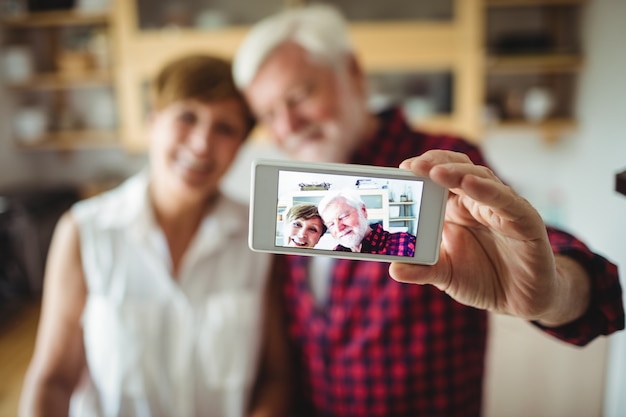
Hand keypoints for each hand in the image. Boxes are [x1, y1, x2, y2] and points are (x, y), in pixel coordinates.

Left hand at [390, 150, 588, 325]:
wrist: (520, 301)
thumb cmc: (483, 279)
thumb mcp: (447, 275)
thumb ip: (423, 270)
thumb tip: (394, 269)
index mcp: (458, 210)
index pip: (441, 178)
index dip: (424, 169)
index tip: (403, 168)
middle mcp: (479, 203)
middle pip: (458, 171)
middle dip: (436, 165)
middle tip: (413, 166)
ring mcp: (503, 209)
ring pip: (481, 180)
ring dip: (458, 173)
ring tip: (436, 172)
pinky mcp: (526, 222)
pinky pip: (508, 203)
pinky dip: (489, 191)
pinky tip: (471, 185)